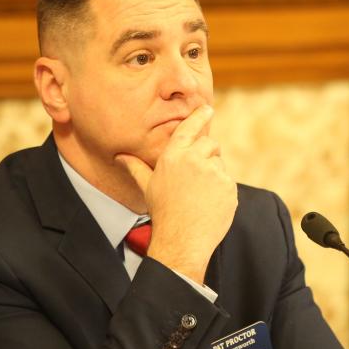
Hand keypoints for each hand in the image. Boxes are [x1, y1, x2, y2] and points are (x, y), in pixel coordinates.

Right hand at [118, 104, 237, 283]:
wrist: (181, 240)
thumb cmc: (162, 212)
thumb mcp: (148, 186)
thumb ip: (136, 167)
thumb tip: (120, 156)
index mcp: (173, 156)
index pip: (189, 128)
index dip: (199, 116)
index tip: (207, 108)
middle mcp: (194, 159)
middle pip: (210, 144)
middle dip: (208, 155)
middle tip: (198, 177)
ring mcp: (214, 173)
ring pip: (220, 164)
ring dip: (214, 175)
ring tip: (199, 196)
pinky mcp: (228, 187)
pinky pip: (228, 182)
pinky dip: (222, 191)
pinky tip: (209, 205)